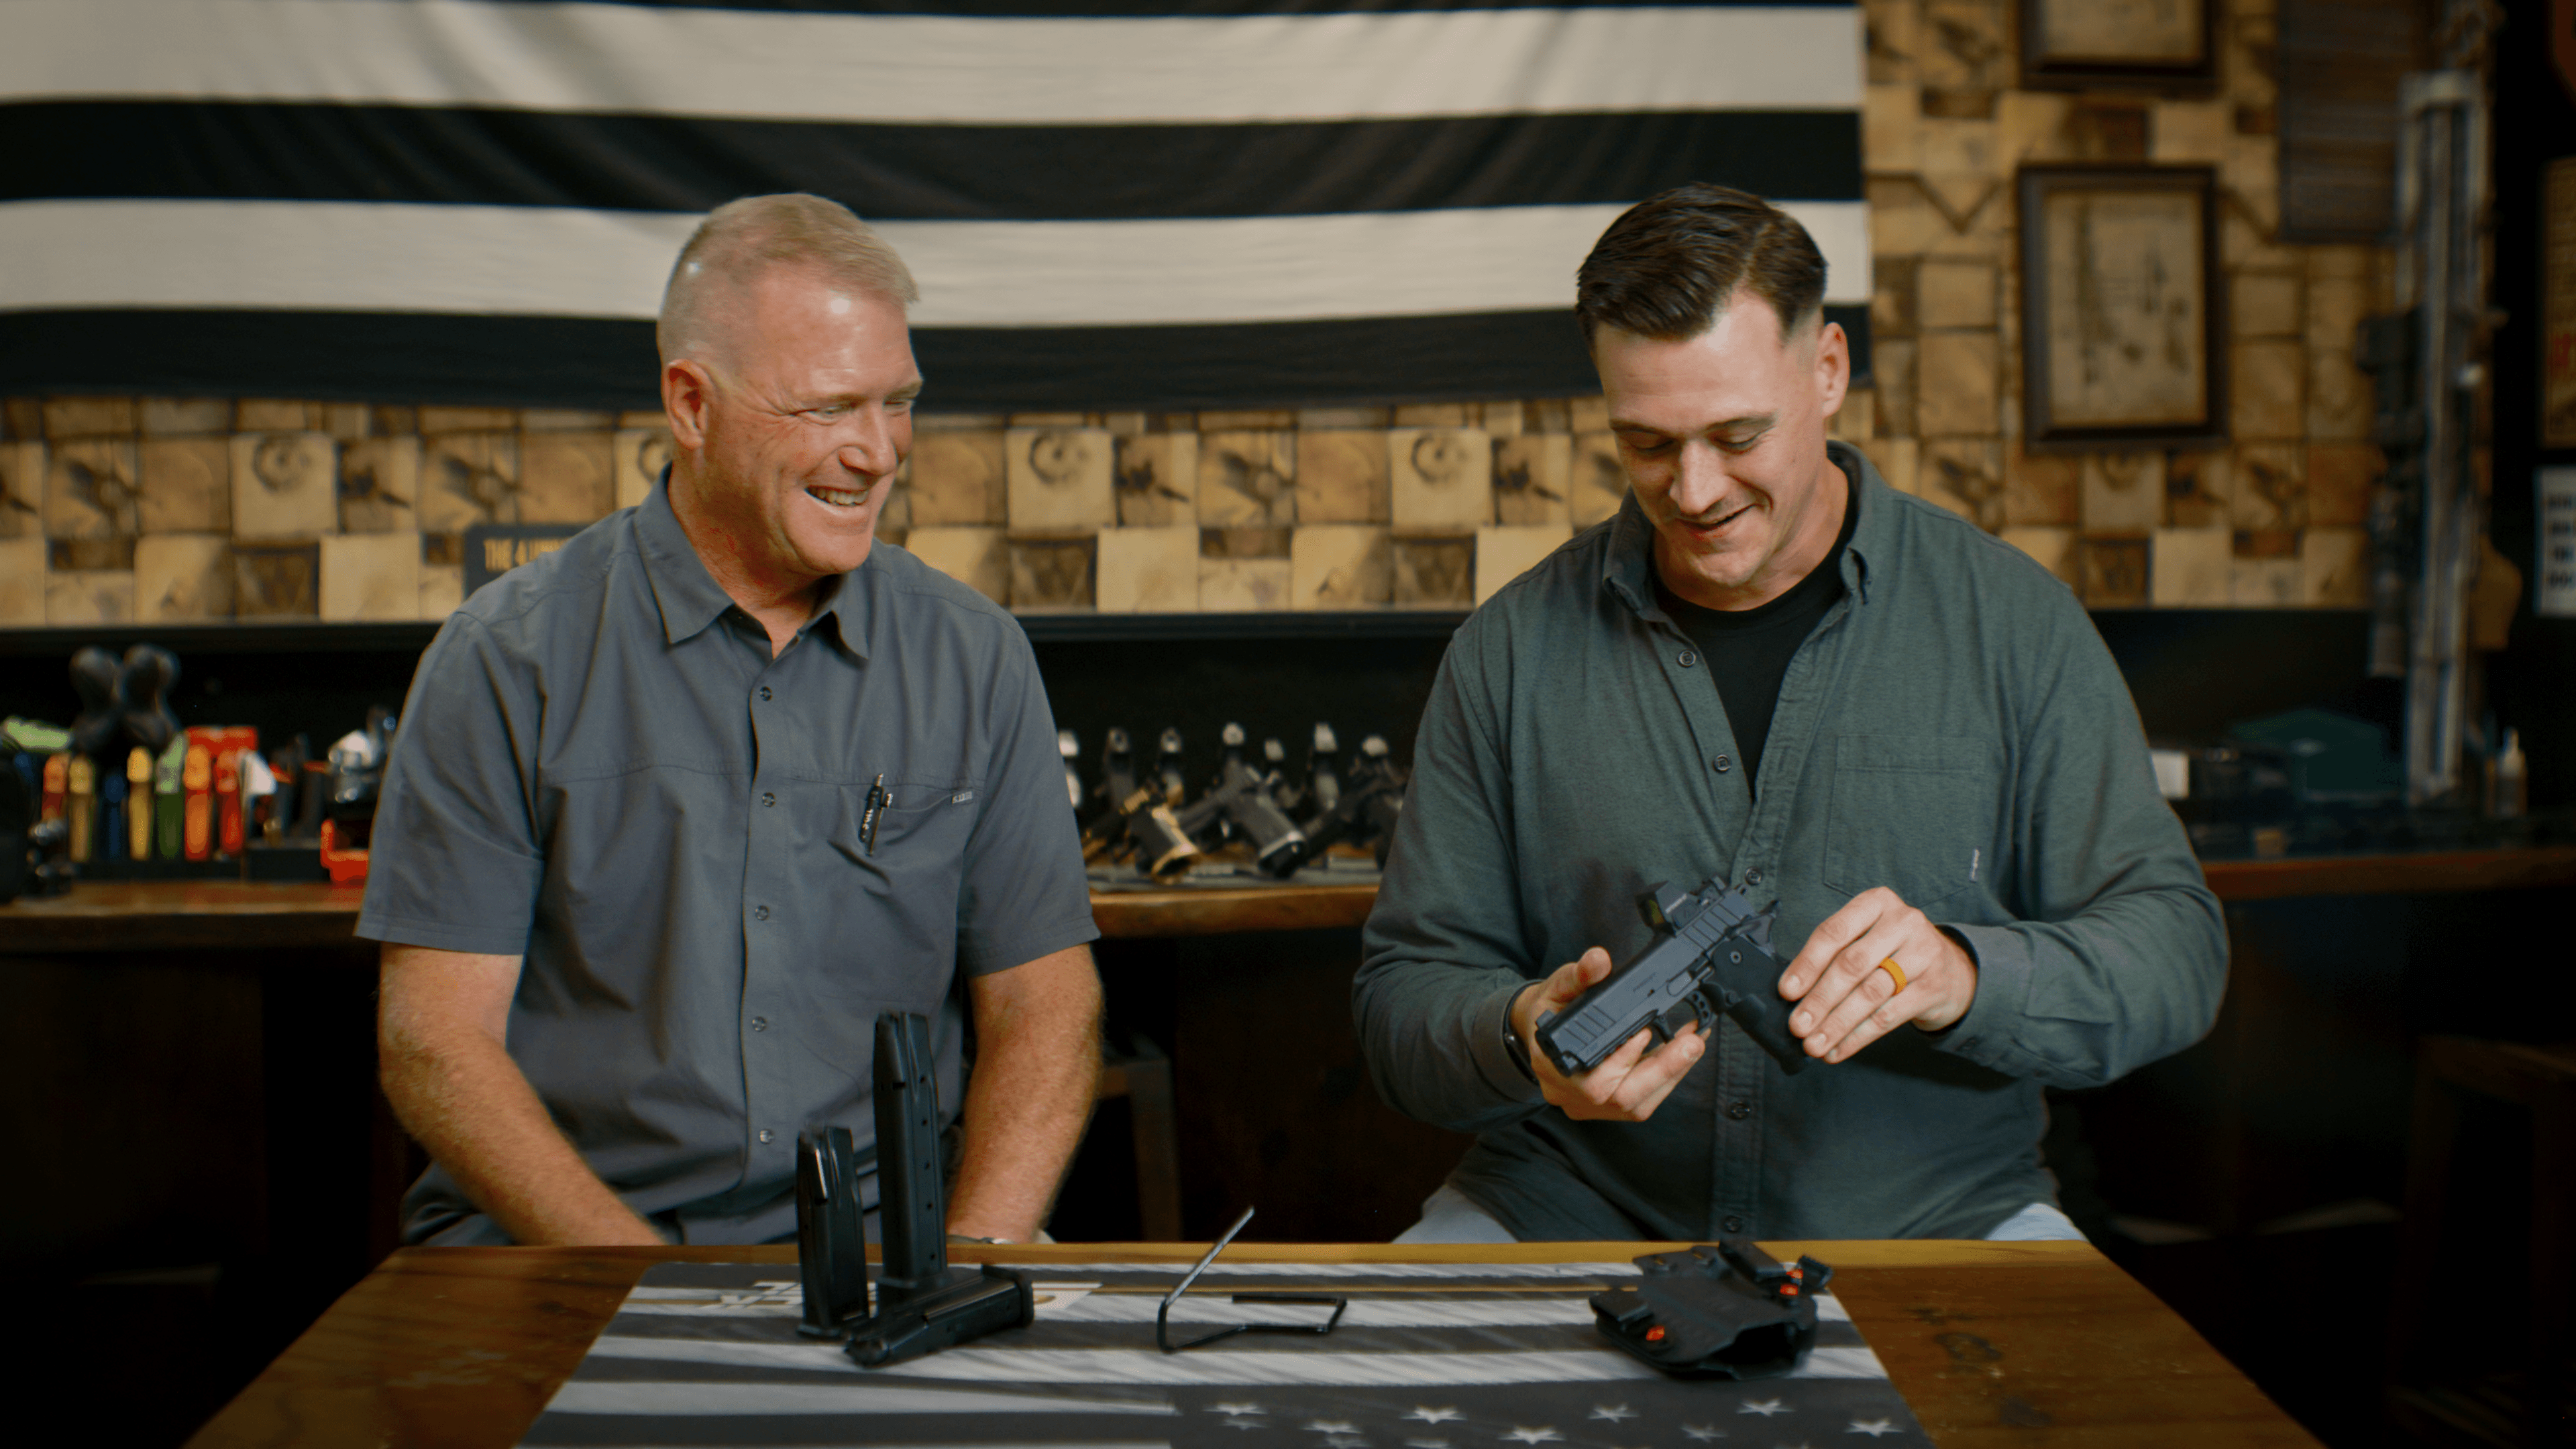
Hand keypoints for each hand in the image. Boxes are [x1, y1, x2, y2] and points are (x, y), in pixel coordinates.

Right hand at [1510, 947, 1705, 1121]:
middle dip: (1663, 1070)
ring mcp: (1586, 1106)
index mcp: (1549, 1063)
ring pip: (1636, 1105)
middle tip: (1692, 1042)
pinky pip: (1642, 1102)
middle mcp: (1566, 1092)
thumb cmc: (1552, 1007)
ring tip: (1693, 1043)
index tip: (1649, 1032)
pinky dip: (1666, 1078)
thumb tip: (1599, 960)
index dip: (1624, 1061)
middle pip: (1621, 1099)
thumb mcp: (1560, 984)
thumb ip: (1580, 974)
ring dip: (1671, 1074)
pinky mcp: (1606, 1108)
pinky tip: (1682, 1054)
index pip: (1589, 1081)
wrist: (1544, 1026)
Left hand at [1777, 887, 1976, 1063]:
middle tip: (1797, 1026)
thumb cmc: (1894, 951)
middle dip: (1820, 999)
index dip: (1807, 964)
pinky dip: (1857, 1037)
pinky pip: (1888, 1017)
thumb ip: (1835, 955)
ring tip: (1813, 1044)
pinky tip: (1838, 1050)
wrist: (1952, 969)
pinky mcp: (1933, 988)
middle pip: (1852, 965)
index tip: (1787, 991)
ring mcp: (1923, 954)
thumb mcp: (1867, 937)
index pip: (1834, 932)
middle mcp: (1903, 923)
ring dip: (1836, 1024)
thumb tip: (1794, 994)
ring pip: (1870, 994)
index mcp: (1876, 902)